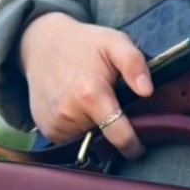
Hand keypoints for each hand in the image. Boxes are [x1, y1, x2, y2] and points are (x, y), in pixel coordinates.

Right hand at [20, 12, 153, 159]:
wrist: (42, 45)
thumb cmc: (84, 44)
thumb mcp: (114, 42)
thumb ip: (134, 64)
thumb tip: (147, 91)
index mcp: (90, 95)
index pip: (119, 137)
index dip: (133, 145)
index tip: (139, 148)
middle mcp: (69, 114)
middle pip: (104, 139)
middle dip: (112, 131)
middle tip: (112, 108)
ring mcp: (55, 124)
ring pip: (87, 142)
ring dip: (94, 131)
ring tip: (92, 105)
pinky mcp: (46, 129)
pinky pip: (71, 141)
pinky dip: (78, 131)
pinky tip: (77, 110)